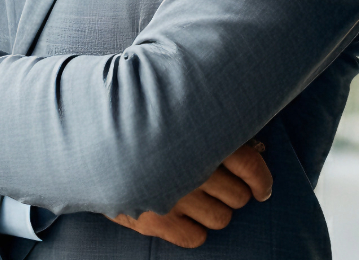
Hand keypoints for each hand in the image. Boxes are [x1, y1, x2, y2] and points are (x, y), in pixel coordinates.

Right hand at [110, 141, 272, 247]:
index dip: (262, 180)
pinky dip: (196, 230)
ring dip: (217, 211)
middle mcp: (191, 168)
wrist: (96, 147)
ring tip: (201, 200)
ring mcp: (174, 196)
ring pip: (222, 219)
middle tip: (222, 186)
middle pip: (238, 196)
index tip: (262, 188)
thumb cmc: (148, 131)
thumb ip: (213, 130)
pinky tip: (185, 216)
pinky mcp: (156, 221)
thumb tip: (254, 148)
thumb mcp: (182, 120)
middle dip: (235, 193)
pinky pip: (196, 238)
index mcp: (202, 138)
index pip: (250, 165)